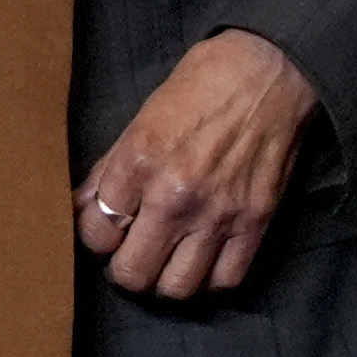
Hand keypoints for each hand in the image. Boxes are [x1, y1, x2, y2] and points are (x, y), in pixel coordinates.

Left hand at [77, 30, 317, 299]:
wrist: (270, 68)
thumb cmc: (204, 82)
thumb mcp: (143, 116)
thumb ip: (112, 167)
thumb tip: (86, 204)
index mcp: (139, 162)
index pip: (95, 233)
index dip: (95, 236)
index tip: (106, 229)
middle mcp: (174, 196)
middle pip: (132, 274)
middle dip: (124, 268)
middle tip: (131, 252)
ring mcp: (218, 213)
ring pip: (177, 287)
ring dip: (165, 280)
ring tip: (166, 260)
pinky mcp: (256, 221)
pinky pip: (226, 279)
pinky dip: (210, 278)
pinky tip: (203, 259)